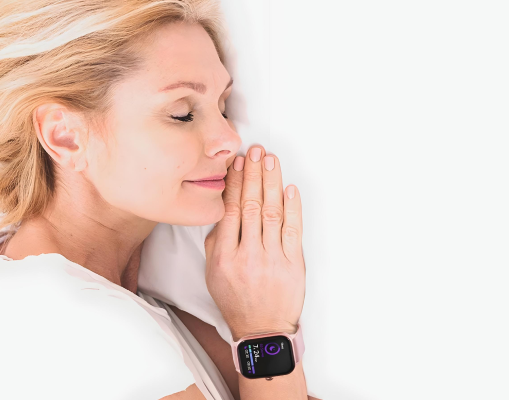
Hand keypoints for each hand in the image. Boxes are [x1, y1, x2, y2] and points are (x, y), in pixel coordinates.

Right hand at [204, 145, 304, 341]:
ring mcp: (273, 259)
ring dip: (271, 183)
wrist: (262, 329)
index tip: (237, 163)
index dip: (233, 183)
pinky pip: (293, 230)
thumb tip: (223, 209)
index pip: (229, 210)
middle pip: (250, 205)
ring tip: (270, 161)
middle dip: (253, 174)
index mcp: (224, 257)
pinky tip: (289, 189)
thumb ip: (216, 242)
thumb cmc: (237, 300)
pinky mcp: (294, 264)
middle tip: (255, 152)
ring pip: (271, 213)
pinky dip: (292, 208)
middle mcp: (248, 256)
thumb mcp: (214, 273)